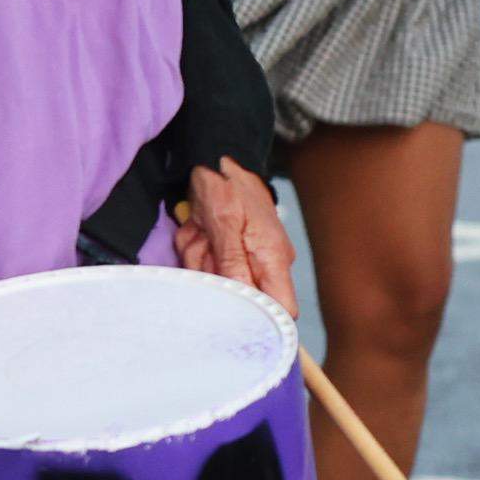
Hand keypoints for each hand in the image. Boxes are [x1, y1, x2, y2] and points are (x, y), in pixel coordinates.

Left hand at [174, 160, 299, 317]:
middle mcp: (265, 264)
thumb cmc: (226, 186)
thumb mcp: (225, 221)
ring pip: (217, 281)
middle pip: (240, 298)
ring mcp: (248, 260)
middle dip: (213, 277)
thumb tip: (241, 297)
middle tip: (204, 247)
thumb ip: (233, 262)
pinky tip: (197, 230)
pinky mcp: (231, 254)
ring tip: (199, 231)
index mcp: (273, 259)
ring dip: (199, 259)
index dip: (262, 320)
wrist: (215, 160)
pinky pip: (207, 267)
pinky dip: (196, 251)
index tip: (233, 315)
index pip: (283, 309)